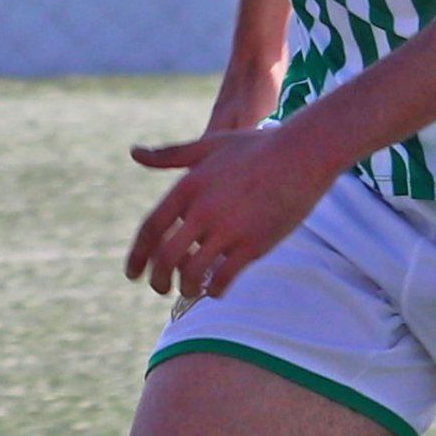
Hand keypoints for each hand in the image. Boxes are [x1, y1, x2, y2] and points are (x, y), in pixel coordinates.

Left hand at [124, 121, 341, 300]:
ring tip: (190, 289)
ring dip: (187, 288)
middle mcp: (204, 210)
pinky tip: (216, 289)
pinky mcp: (254, 244)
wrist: (303, 154)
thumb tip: (134, 153)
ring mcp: (229, 229)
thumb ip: (169, 155)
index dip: (136, 256)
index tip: (132, 274)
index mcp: (189, 187)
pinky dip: (215, 289)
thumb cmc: (255, 147)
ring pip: (193, 273)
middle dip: (158, 280)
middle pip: (166, 258)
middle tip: (160, 288)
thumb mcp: (208, 146)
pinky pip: (225, 279)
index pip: (151, 229)